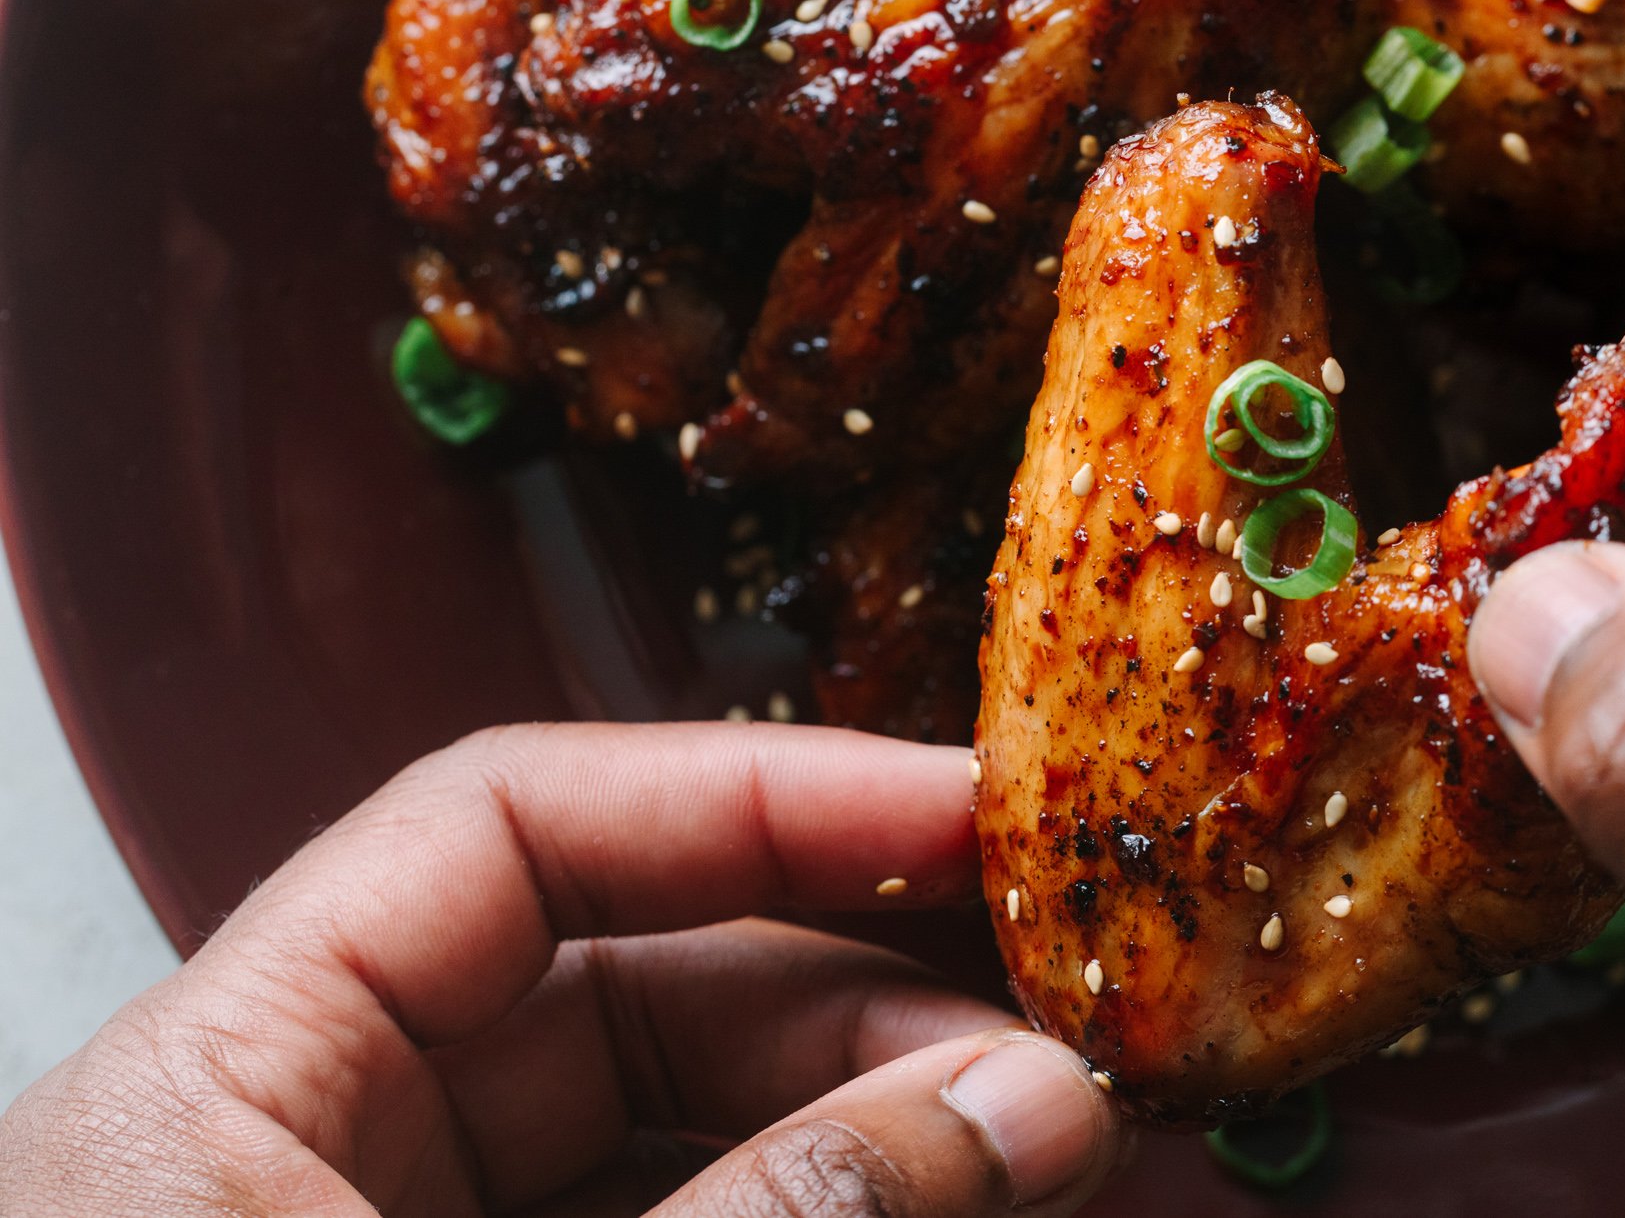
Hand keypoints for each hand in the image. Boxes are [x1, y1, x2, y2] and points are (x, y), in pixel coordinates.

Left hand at [0, 725, 1126, 1216]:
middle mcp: (312, 1155)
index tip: (962, 819)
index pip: (509, 828)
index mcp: (219, 1087)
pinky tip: (950, 1217)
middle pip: (633, 984)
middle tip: (1061, 1039)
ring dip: (879, 1132)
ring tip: (1051, 1145)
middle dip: (863, 999)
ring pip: (687, 1138)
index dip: (753, 792)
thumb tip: (1028, 1102)